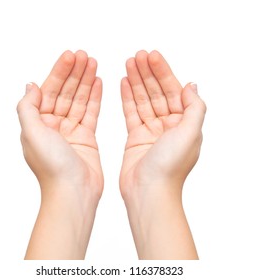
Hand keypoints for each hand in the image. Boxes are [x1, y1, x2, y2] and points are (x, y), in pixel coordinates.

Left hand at [17, 50, 102, 258]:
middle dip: (74, 73)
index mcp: (38, 124)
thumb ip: (28, 107)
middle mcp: (53, 126)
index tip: (70, 56)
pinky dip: (95, 98)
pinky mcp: (87, 138)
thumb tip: (31, 86)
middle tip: (85, 56)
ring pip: (79, 100)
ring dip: (86, 82)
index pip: (49, 91)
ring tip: (94, 64)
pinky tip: (99, 83)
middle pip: (65, 93)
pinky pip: (91, 113)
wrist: (74, 192)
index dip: (59, 73)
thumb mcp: (31, 132)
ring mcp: (71, 131)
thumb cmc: (52, 167)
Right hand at [120, 50, 205, 258]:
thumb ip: (194, 108)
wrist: (148, 193)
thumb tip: (191, 86)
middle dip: (148, 73)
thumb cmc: (170, 167)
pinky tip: (124, 83)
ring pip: (143, 100)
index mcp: (185, 124)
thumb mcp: (191, 133)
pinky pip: (131, 113)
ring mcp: (151, 131)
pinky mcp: (135, 138)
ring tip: (129, 64)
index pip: (173, 91)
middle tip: (137, 56)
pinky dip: (128, 97)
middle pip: (157, 93)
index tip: (151, 56)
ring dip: (136, 82)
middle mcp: (169, 126)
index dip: (163, 72)